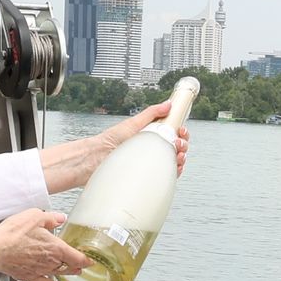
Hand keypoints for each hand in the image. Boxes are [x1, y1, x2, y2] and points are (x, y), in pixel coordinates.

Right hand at [0, 207, 91, 280]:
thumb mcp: (35, 216)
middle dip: (77, 267)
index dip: (87, 260)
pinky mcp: (28, 276)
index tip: (91, 260)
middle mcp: (50, 262)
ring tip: (70, 273)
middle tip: (81, 266)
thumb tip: (60, 218)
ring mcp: (40, 271)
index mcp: (56, 248)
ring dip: (66, 274)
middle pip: (70, 268)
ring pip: (58, 275)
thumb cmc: (13, 234)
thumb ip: (51, 218)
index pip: (78, 258)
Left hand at [40, 102, 183, 193]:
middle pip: (176, 147)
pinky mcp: (148, 176)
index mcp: (151, 135)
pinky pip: (167, 175)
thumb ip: (151, 113)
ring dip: (181, 158)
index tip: (181, 130)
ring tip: (177, 155)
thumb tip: (168, 104)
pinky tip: (174, 168)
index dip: (181, 131)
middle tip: (178, 143)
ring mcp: (151, 163)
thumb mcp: (133, 124)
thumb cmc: (110, 142)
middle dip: (183, 144)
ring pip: (174, 161)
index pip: (172, 133)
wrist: (97, 160)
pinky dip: (175, 172)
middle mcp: (152, 149)